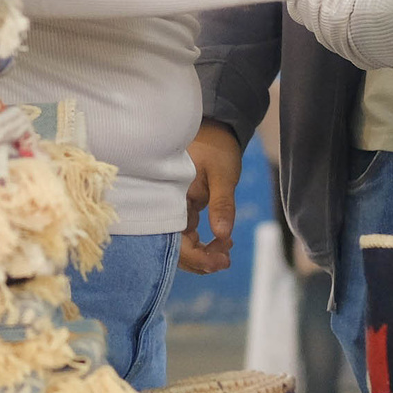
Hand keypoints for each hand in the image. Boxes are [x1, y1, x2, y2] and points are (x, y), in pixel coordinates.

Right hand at [181, 120, 242, 274]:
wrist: (216, 131)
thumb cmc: (217, 148)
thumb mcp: (224, 176)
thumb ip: (222, 205)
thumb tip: (223, 235)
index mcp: (171, 196)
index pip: (175, 239)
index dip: (196, 256)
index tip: (219, 262)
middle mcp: (166, 205)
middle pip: (174, 246)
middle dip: (200, 259)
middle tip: (226, 260)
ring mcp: (172, 208)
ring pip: (180, 243)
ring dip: (202, 253)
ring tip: (226, 253)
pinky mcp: (181, 209)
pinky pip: (185, 233)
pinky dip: (202, 242)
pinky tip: (221, 241)